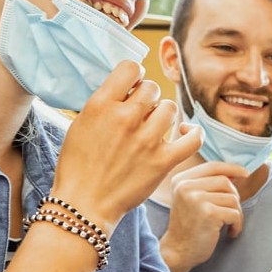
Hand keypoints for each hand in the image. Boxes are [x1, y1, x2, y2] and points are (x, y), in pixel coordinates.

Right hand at [51, 61, 202, 233]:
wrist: (84, 204)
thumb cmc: (78, 166)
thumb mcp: (81, 124)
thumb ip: (106, 103)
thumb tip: (130, 87)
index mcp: (101, 105)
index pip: (130, 67)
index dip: (134, 75)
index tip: (133, 87)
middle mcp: (125, 118)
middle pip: (152, 88)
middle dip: (147, 98)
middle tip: (139, 115)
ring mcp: (147, 140)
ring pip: (170, 108)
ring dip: (163, 116)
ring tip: (153, 128)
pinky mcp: (163, 160)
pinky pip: (192, 138)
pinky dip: (193, 133)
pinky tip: (185, 133)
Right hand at [160, 162, 248, 271]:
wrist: (178, 251)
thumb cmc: (188, 225)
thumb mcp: (191, 198)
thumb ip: (208, 183)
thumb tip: (237, 172)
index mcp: (181, 180)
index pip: (212, 166)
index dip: (231, 168)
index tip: (245, 173)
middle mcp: (186, 186)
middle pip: (225, 181)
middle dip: (233, 197)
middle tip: (228, 212)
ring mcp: (197, 199)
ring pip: (232, 198)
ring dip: (235, 213)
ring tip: (226, 224)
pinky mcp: (209, 213)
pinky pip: (235, 213)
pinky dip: (237, 225)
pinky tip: (229, 232)